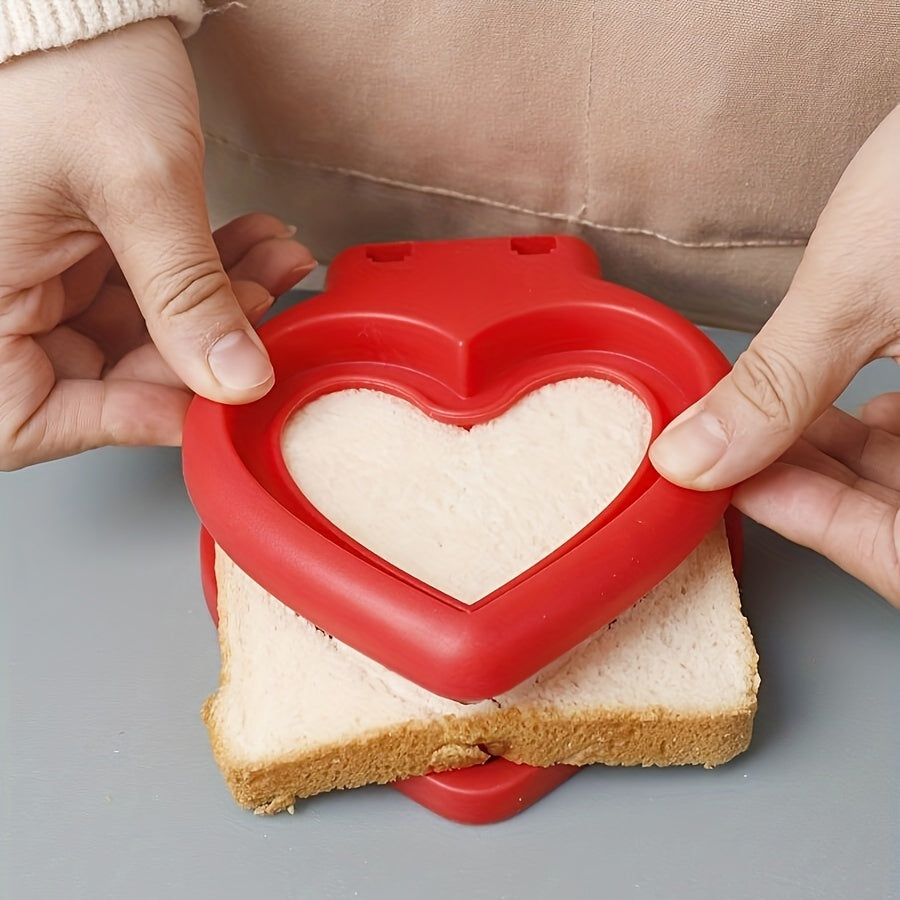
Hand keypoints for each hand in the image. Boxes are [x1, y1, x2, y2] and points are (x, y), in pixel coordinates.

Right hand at [0, 19, 314, 469]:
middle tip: (258, 320)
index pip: (28, 418)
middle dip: (194, 351)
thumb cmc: (67, 58)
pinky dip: (200, 275)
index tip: (208, 401)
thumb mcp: (137, 184)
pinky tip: (252, 249)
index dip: (121, 419)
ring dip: (214, 306)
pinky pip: (140, 287)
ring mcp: (33, 267)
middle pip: (95, 376)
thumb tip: (234, 380)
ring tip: (273, 268)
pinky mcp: (70, 243)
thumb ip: (188, 295)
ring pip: (133, 331)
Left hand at [650, 103, 899, 605]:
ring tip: (753, 435)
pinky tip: (813, 409)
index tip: (728, 489)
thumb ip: (777, 386)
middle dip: (810, 493)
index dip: (816, 527)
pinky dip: (860, 429)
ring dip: (828, 462)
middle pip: (899, 515)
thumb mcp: (862, 286)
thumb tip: (693, 455)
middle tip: (728, 463)